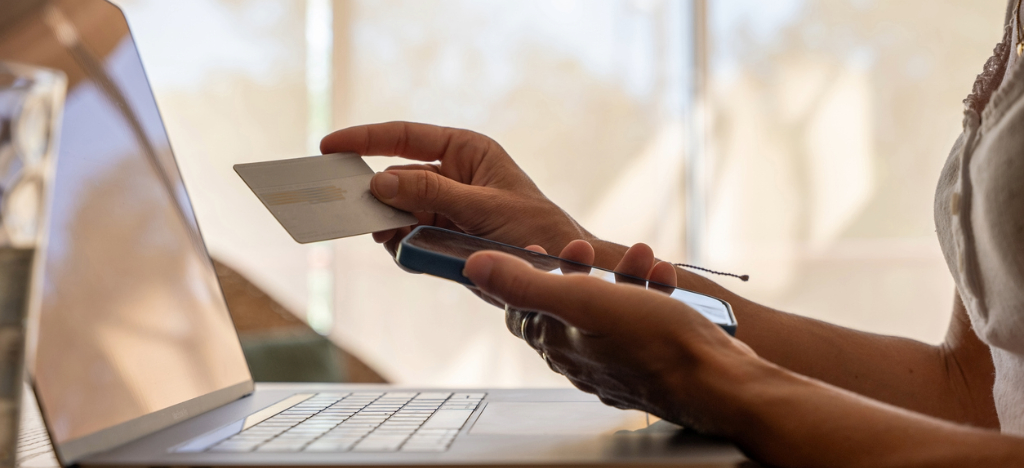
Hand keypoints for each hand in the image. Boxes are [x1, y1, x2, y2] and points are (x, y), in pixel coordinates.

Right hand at [320, 122, 589, 254]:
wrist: (559, 271)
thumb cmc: (535, 227)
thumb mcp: (484, 207)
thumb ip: (432, 193)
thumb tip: (381, 180)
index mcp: (464, 150)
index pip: (405, 136)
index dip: (365, 139)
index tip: (329, 146)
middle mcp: (451, 173)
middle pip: (396, 177)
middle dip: (378, 196)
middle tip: (356, 213)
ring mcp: (445, 205)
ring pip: (398, 210)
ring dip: (389, 224)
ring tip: (390, 237)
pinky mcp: (443, 234)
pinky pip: (408, 235)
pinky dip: (402, 244)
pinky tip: (406, 251)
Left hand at [476, 241, 757, 435]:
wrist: (720, 381)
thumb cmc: (656, 344)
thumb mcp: (584, 301)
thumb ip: (526, 285)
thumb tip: (475, 268)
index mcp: (558, 342)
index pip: (520, 310)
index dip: (525, 274)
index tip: (540, 249)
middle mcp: (582, 358)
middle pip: (565, 305)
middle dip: (579, 266)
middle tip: (591, 247)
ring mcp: (617, 363)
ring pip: (606, 309)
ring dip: (620, 275)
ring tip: (642, 256)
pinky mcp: (650, 363)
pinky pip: (639, 322)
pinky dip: (648, 294)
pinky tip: (663, 278)